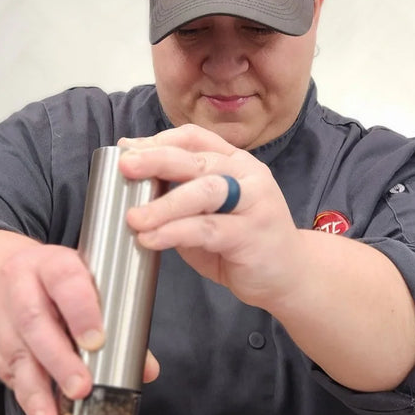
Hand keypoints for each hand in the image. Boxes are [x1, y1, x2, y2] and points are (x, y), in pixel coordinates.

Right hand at [0, 242, 159, 414]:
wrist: (4, 280)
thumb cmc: (57, 286)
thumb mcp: (84, 286)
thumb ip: (117, 322)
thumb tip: (146, 368)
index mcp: (52, 265)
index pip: (65, 280)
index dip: (81, 310)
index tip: (96, 341)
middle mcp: (21, 287)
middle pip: (35, 322)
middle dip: (59, 359)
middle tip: (81, 388)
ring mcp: (2, 317)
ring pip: (18, 354)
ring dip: (37, 391)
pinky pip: (9, 375)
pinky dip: (28, 399)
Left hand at [117, 124, 299, 308]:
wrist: (289, 276)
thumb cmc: (243, 242)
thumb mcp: (208, 213)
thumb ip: (180, 198)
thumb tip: (133, 187)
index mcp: (235, 162)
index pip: (195, 138)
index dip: (159, 140)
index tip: (127, 148)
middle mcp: (247, 176)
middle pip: (197, 160)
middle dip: (157, 160)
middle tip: (125, 167)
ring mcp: (254, 203)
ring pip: (205, 192)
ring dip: (164, 204)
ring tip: (134, 217)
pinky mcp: (252, 234)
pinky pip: (208, 229)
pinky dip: (175, 233)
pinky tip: (151, 240)